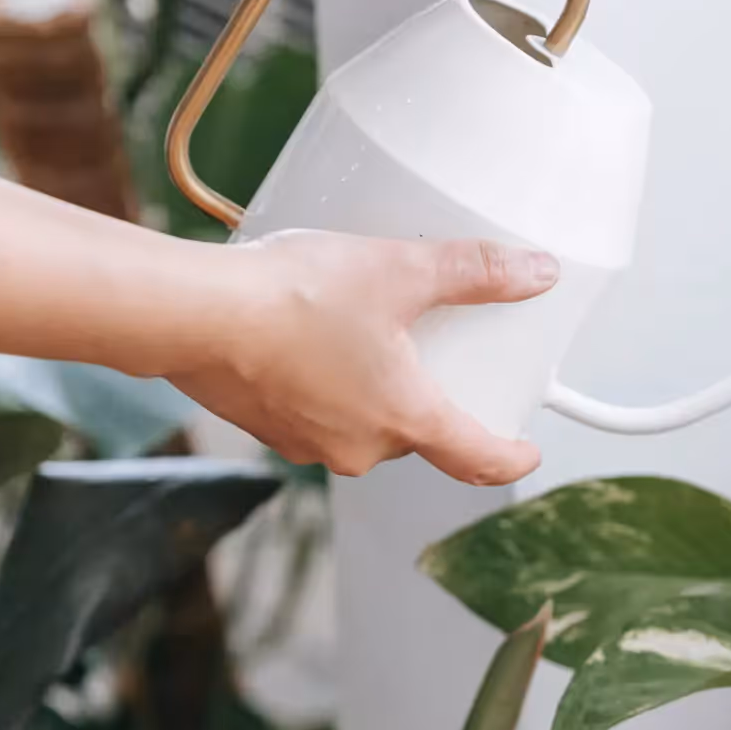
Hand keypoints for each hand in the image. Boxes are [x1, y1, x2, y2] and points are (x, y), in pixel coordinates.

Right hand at [166, 230, 559, 482]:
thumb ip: (476, 272)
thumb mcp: (402, 271)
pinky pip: (319, 410)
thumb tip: (537, 272)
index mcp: (403, 420)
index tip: (527, 452)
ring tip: (372, 329)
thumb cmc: (294, 298)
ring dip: (376, 385)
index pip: (476, 458)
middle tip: (440, 349)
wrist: (193, 313)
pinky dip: (330, 382)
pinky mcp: (267, 426)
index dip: (511, 457)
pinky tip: (316, 335)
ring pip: (365, 419)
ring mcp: (308, 442)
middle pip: (416, 429)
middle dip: (430, 395)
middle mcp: (358, 447)